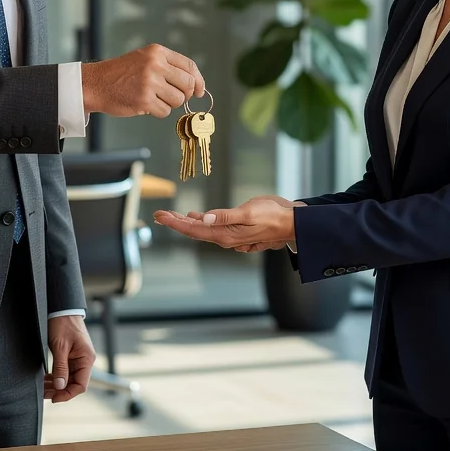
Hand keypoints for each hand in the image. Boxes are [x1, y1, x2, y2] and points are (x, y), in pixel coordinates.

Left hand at [45, 315, 95, 402]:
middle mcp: (85, 360)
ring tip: (42, 388)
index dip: (67, 394)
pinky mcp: (72, 356)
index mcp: (87, 359)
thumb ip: (61, 368)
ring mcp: (79, 358)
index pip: (81, 385)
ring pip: (69, 378)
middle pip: (74, 383)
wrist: (62, 309)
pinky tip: (46, 379)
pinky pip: (66, 371)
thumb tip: (60, 387)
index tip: (54, 398)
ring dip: (57, 384)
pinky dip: (56, 376)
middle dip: (59, 390)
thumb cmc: (63, 324)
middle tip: (43, 393)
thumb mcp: (60, 347)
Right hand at [81, 44, 204, 117]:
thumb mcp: (145, 60)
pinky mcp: (144, 100)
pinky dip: (158, 111)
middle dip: (184, 94)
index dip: (198, 80)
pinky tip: (145, 104)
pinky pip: (165, 111)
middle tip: (172, 96)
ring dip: (169, 104)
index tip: (199, 91)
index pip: (189, 66)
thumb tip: (197, 86)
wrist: (96, 84)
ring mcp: (150, 82)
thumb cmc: (122, 74)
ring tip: (153, 98)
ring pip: (178, 100)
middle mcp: (155, 65)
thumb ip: (169, 68)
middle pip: (188, 84)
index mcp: (157, 52)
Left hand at [153, 196, 302, 252]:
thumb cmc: (272, 215)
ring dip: (186, 222)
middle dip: (175, 222)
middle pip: (194, 231)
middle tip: (158, 214)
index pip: (193, 229)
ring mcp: (230, 236)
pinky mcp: (236, 230)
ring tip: (171, 215)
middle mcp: (225, 238)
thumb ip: (225, 216)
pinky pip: (212, 228)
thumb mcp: (248, 212)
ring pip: (202, 229)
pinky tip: (195, 216)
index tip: (160, 216)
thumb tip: (204, 219)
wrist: (291, 223)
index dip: (175, 223)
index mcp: (225, 234)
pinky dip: (200, 221)